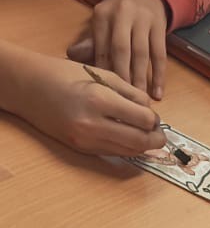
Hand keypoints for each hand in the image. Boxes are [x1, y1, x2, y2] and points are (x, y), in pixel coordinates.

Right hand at [22, 55, 166, 158]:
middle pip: (138, 141)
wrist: (30, 88)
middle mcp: (93, 124)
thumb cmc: (63, 75)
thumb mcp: (100, 74)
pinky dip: (125, 148)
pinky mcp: (81, 149)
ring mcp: (85, 140)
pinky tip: (129, 141)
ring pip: (126, 151)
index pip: (142, 119)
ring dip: (142, 148)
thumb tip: (150, 110)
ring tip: (149, 140)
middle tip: (161, 136)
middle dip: (154, 140)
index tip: (154, 117)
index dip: (153, 119)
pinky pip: (111, 153)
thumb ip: (129, 92)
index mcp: (99, 99)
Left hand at [67, 0, 168, 98]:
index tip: (103, 93)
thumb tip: (72, 56)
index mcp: (103, 15)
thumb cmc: (117, 14)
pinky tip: (157, 93)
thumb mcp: (101, 22)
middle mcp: (123, 14)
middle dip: (122, 76)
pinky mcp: (160, 26)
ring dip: (141, 78)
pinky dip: (159, 75)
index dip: (103, 71)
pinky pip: (160, 54)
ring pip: (142, 53)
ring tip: (139, 100)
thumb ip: (90, 41)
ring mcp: (143, 19)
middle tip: (121, 101)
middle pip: (121, 49)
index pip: (101, 46)